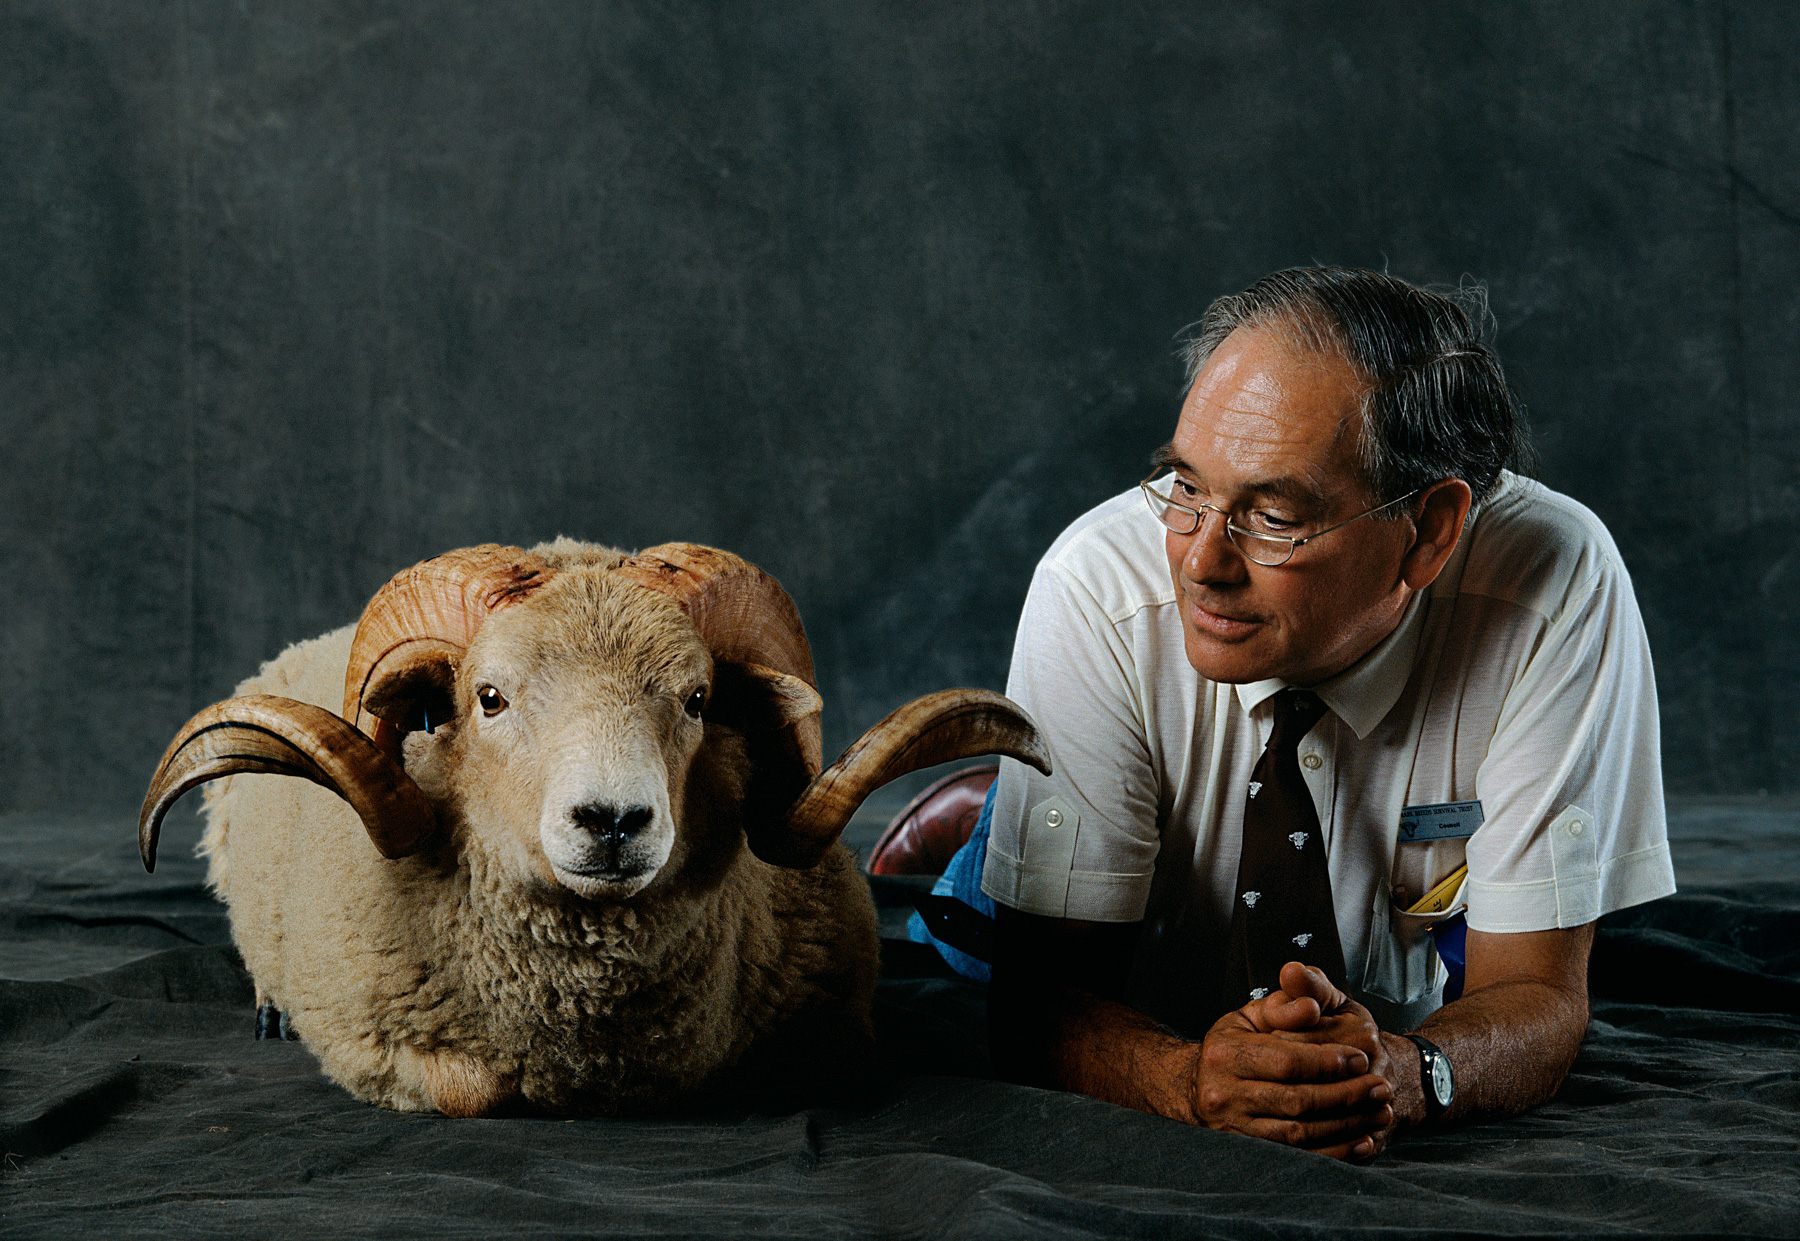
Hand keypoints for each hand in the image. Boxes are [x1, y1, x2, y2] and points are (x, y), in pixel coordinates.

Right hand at [1191, 963, 1393, 1158]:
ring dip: (1347, 1125)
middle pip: (1296, 1100)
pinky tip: (1361, 1141)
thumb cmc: (1235, 1045)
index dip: (1327, 1061)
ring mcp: (1234, 1129)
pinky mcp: (1248, 1153)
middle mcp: (1223, 1094)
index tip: (1360, 1058)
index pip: (1285, 1060)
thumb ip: (1285, 1005)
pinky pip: (1299, 1158)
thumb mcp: (1253, 1014)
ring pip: (1300, 1133)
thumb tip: (1310, 1006)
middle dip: (1345, 1095)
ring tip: (1379, 1112)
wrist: (1202, 1085)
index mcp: (1224, 1054)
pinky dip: (1335, 1152)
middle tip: (1380, 1086)